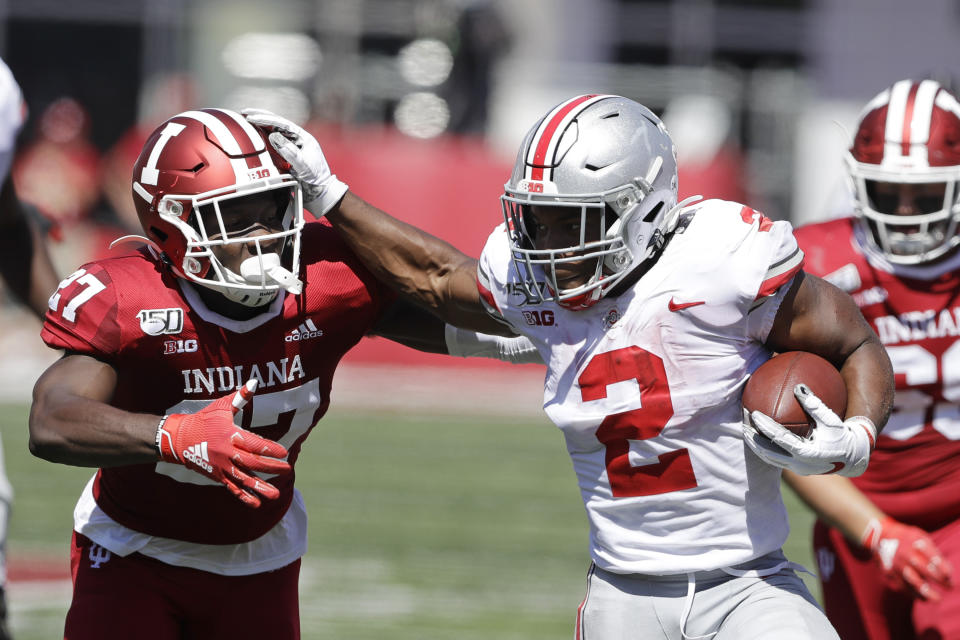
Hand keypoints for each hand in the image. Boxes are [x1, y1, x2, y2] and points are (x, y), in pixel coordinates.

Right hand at [157, 380, 290, 507]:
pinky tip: (257, 504)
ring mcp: (222, 466)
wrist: (178, 438)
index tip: (284, 453)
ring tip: (275, 495)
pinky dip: (244, 497)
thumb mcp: (221, 407)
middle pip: (252, 463)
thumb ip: (240, 397)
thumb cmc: (204, 419)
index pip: (254, 444)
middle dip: (271, 467)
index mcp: (230, 435)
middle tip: (287, 470)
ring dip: (260, 487)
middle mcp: (227, 453)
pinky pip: (232, 488)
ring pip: (243, 479)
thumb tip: (254, 382)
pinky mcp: (217, 475)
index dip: (270, 449)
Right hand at [241, 108, 348, 214]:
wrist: (321, 194)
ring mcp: (292, 148)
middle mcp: (297, 141)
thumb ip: (289, 151)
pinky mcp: (287, 157)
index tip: (251, 117)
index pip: (283, 124)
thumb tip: (273, 135)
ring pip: (274, 133)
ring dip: (261, 127)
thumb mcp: (303, 165)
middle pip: (277, 125)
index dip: (266, 119)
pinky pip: (273, 146)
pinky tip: (253, 138)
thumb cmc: (316, 180)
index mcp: (303, 138)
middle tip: (244, 112)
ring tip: (246, 121)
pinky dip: (263, 141)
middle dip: (261, 118)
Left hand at [742, 384, 875, 476]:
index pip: (778, 438)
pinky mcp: (795, 469)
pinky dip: (764, 448)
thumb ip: (815, 405)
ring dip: (755, 445)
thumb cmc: (842, 435)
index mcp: (806, 453)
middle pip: (767, 452)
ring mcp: (796, 469)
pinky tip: (757, 436)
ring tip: (745, 431)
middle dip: (752, 439)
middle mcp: (798, 464)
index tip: (753, 412)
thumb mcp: (832, 420)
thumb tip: (799, 387)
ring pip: (768, 458)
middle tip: (742, 424)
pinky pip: (775, 459)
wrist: (854, 458)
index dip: (764, 426)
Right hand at [861, 516, 953, 600]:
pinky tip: (925, 599)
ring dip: (926, 591)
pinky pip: (904, 586)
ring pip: (913, 580)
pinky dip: (914, 594)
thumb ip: (933, 552)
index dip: (941, 565)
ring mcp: (898, 564)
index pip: (931, 555)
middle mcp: (906, 553)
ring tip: (937, 599)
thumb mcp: (920, 537)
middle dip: (939, 579)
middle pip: (924, 568)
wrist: (881, 536)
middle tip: (950, 587)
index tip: (949, 575)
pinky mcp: (891, 573)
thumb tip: (947, 573)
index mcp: (915, 542)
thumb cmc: (908, 539)